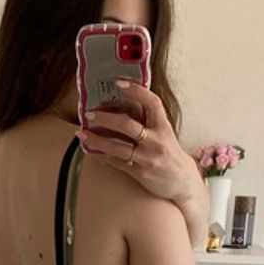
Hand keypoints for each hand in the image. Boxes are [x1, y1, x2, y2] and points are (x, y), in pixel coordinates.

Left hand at [76, 80, 208, 246]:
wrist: (182, 182)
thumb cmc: (169, 153)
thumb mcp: (164, 132)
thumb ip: (148, 119)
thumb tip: (122, 102)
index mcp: (163, 126)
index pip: (152, 103)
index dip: (136, 91)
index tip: (118, 82)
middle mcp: (156, 141)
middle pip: (127, 126)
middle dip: (105, 118)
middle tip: (89, 114)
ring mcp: (148, 158)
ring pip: (117, 148)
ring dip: (96, 140)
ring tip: (81, 134)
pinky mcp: (141, 174)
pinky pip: (117, 163)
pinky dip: (102, 156)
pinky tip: (92, 151)